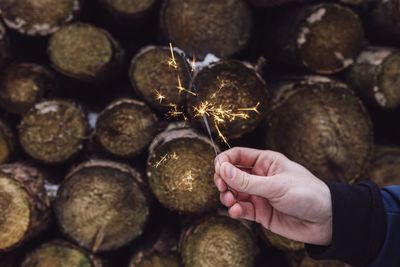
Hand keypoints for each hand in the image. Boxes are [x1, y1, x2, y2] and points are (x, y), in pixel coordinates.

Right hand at [214, 147, 332, 245]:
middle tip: (222, 188)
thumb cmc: (306, 194)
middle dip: (223, 181)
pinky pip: (241, 209)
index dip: (224, 161)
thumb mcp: (275, 185)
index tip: (218, 171)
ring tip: (230, 201)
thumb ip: (247, 180)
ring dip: (228, 196)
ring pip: (234, 192)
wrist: (325, 221)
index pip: (237, 155)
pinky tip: (236, 212)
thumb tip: (222, 169)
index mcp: (265, 162)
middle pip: (231, 174)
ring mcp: (258, 194)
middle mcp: (259, 176)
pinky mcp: (259, 212)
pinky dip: (235, 210)